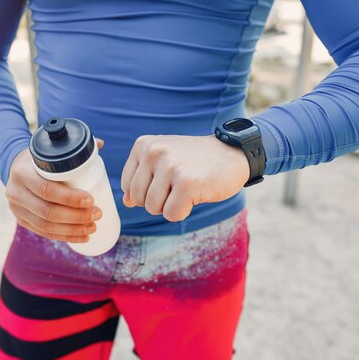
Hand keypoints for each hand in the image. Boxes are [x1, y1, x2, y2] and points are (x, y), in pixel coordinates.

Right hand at [5, 138, 104, 242]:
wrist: (16, 166)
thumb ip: (74, 146)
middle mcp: (16, 192)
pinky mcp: (21, 220)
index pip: (47, 189)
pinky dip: (65, 236)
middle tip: (98, 214)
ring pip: (46, 226)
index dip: (70, 198)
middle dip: (76, 217)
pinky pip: (43, 233)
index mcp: (22, 171)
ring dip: (73, 230)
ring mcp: (16, 208)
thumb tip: (100, 144)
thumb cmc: (40, 157)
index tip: (91, 200)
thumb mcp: (51, 148)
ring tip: (93, 227)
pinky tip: (82, 237)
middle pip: (48, 211)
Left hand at [121, 135, 249, 221]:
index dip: (147, 191)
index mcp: (143, 145)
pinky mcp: (187, 183)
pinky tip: (196, 194)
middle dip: (157, 201)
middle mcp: (154, 152)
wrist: (232, 153)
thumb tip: (126, 201)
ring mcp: (170, 167)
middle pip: (138, 199)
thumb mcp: (163, 161)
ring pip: (153, 208)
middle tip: (178, 185)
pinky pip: (171, 214)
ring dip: (171, 206)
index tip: (167, 179)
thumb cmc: (195, 160)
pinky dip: (183, 212)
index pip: (127, 185)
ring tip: (187, 188)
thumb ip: (142, 179)